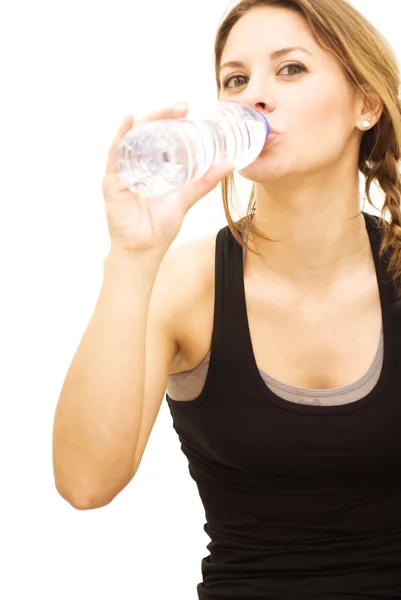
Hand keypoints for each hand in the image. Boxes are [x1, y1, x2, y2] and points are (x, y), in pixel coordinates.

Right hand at [102, 103, 234, 257]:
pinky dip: (120, 136)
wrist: (144, 250)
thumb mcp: (186, 199)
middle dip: (162, 116)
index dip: (171, 121)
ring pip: (132, 138)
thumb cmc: (160, 228)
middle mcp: (135, 166)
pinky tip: (128, 120)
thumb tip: (229, 164)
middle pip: (145, 133)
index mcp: (151, 168)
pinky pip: (114, 154)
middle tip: (182, 107)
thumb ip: (205, 181)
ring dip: (147, 121)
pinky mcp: (112, 182)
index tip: (187, 109)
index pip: (159, 137)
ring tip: (164, 110)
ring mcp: (122, 172)